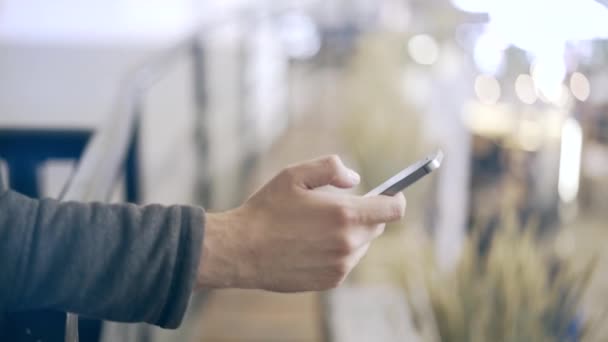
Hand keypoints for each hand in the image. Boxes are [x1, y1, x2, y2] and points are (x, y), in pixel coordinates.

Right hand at [197, 155, 405, 291]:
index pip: (393, 209)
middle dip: (365, 214)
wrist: (241, 251)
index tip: (390, 194)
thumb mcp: (295, 175)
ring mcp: (341, 265)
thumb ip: (331, 168)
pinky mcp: (331, 281)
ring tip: (318, 227)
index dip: (395, 198)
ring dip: (351, 233)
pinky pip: (347, 261)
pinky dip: (338, 251)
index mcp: (344, 214)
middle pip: (378, 226)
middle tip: (337, 207)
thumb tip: (355, 179)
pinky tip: (311, 244)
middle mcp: (348, 243)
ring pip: (362, 244)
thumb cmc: (267, 210)